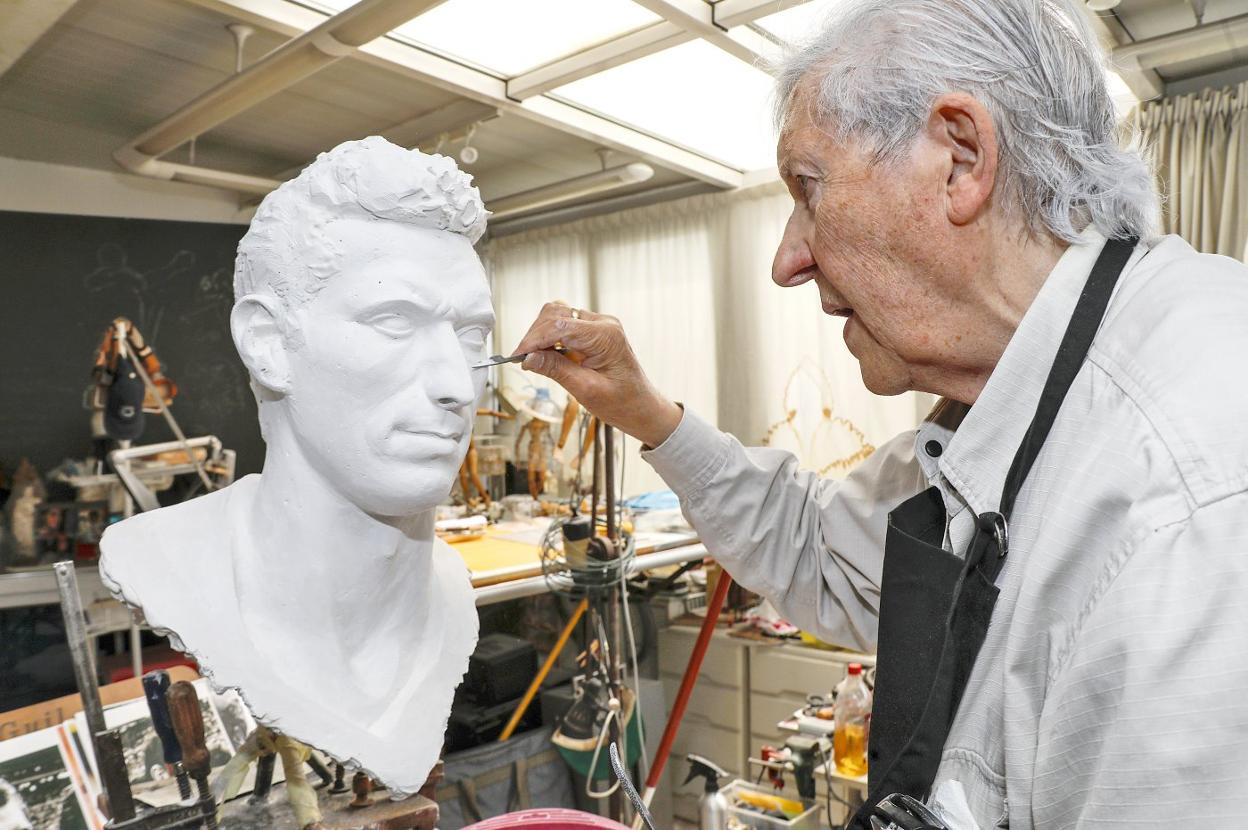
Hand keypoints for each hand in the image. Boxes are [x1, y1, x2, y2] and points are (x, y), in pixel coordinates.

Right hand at [511, 303, 682, 447]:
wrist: (642, 408)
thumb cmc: (622, 403)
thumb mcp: (586, 390)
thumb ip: (556, 370)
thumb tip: (528, 357)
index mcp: (606, 337)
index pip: (560, 326)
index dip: (534, 340)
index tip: (517, 356)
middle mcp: (604, 324)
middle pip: (556, 314)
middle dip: (535, 335)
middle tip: (523, 359)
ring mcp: (599, 326)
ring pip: (558, 316)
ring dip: (541, 335)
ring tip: (533, 359)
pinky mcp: (594, 332)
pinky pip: (565, 326)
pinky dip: (550, 338)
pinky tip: (546, 357)